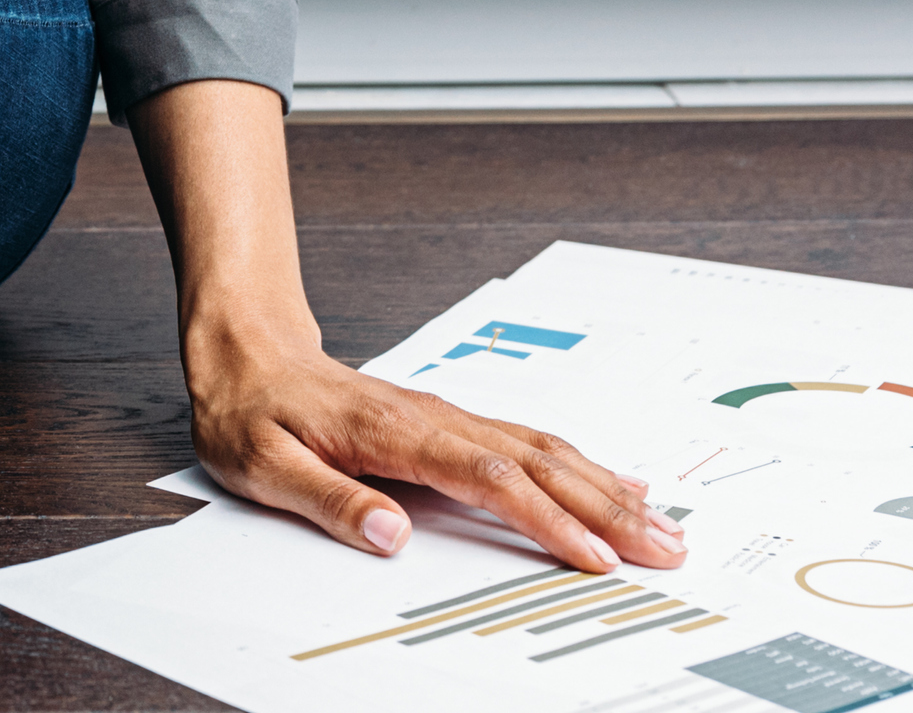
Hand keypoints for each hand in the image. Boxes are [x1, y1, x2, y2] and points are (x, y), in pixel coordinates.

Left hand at [186, 320, 686, 576]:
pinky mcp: (450, 424)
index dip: (546, 520)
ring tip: (661, 527)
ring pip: (545, 451)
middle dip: (607, 510)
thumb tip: (390, 536)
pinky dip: (583, 468)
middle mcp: (436, 420)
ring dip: (607, 489)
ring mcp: (448, 418)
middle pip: (540, 463)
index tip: (593, 559)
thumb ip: (327, 500)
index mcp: (396, 433)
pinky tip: (615, 485)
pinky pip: (530, 444)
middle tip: (665, 550)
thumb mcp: (263, 464)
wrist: (246, 352)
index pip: (490, 479)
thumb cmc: (251, 411)